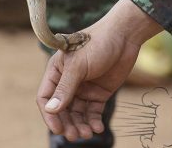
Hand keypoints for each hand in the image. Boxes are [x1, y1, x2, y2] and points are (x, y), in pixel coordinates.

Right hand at [36, 0, 161, 140]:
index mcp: (56, 72)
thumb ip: (65, 88)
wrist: (125, 36)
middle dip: (67, 124)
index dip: (50, 115)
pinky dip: (94, 121)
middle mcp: (68, 82)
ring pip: (77, 113)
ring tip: (88, 134)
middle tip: (75, 136)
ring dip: (81, 125)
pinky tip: (98, 128)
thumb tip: (51, 110)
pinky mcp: (100, 92)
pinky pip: (93, 111)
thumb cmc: (98, 44)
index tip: (58, 128)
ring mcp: (84, 88)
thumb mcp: (79, 65)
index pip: (46, 98)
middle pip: (62, 109)